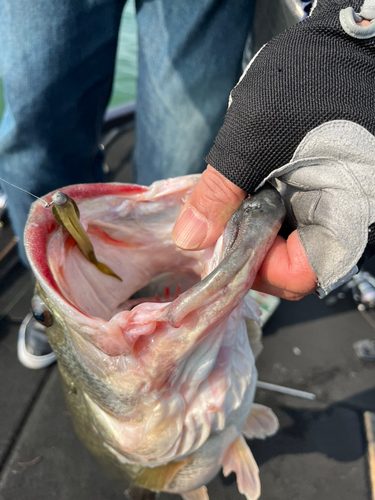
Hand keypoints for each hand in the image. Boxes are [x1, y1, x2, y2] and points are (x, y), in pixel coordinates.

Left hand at [174, 1, 374, 298]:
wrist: (347, 42)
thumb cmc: (310, 79)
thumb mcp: (253, 137)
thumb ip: (219, 194)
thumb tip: (190, 238)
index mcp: (342, 210)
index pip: (299, 276)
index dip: (256, 270)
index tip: (223, 248)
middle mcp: (346, 217)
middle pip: (293, 265)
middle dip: (250, 251)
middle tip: (219, 227)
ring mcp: (339, 206)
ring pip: (291, 244)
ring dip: (255, 233)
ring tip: (232, 206)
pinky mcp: (329, 192)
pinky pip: (296, 220)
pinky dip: (267, 215)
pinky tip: (249, 194)